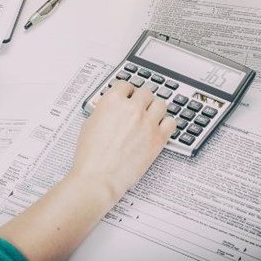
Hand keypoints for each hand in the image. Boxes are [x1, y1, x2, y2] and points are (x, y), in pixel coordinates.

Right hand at [71, 80, 175, 201]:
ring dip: (155, 108)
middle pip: (145, 92)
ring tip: (150, 116)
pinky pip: (171, 122)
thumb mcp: (89, 124)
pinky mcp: (158, 138)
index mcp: (112, 101)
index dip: (126, 91)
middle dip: (141, 99)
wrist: (99, 176)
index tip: (126, 95)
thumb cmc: (91, 155)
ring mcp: (147, 123)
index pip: (125, 84)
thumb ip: (103, 112)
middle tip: (138, 106)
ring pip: (161, 103)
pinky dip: (166, 123)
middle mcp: (132, 109)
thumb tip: (110, 110)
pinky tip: (159, 127)